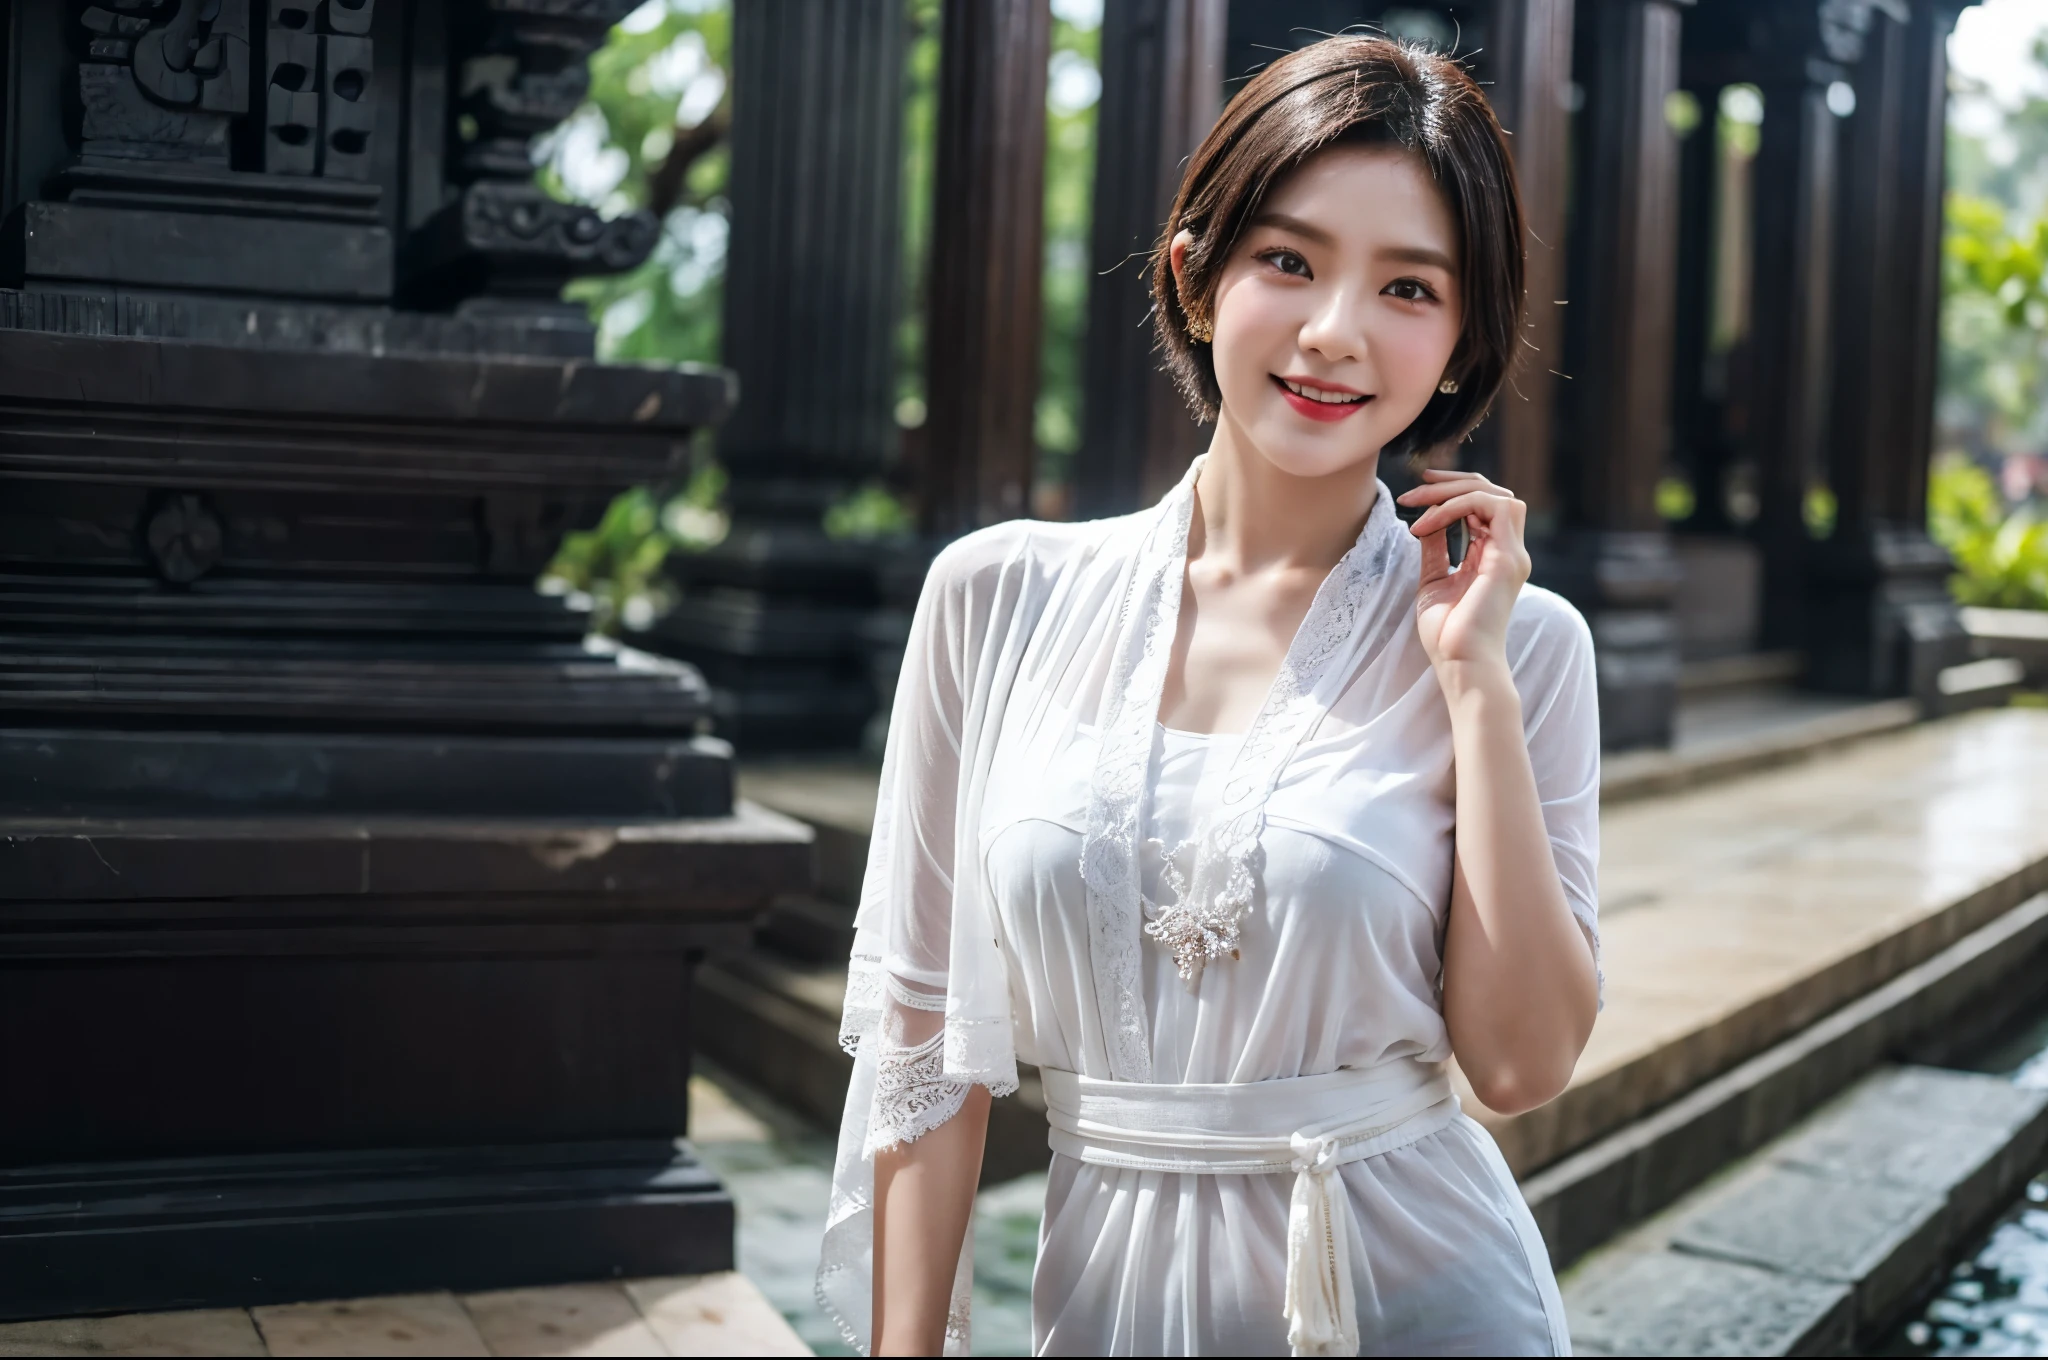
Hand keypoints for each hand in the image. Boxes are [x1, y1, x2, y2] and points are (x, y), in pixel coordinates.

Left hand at [1397, 469, 1531, 677]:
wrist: (1460, 664)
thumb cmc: (1447, 635)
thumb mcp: (1433, 581)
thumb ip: (1435, 549)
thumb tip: (1425, 521)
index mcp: (1493, 557)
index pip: (1483, 508)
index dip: (1452, 493)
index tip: (1416, 494)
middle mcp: (1508, 552)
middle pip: (1493, 494)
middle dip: (1452, 483)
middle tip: (1415, 487)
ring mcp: (1512, 554)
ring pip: (1495, 495)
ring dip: (1452, 491)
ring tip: (1416, 502)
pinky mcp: (1507, 558)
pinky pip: (1490, 508)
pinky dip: (1455, 506)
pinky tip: (1426, 524)